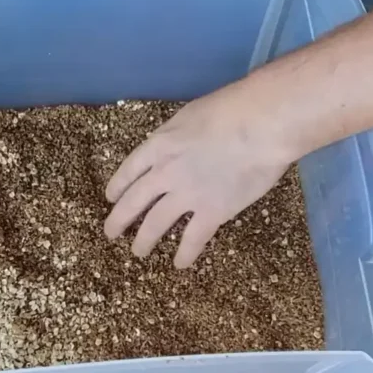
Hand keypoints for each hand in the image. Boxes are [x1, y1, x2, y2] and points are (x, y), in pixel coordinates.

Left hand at [104, 81, 293, 267]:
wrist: (261, 125)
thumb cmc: (232, 108)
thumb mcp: (191, 114)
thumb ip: (178, 134)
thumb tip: (179, 143)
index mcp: (159, 145)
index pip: (129, 170)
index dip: (118, 186)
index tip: (111, 198)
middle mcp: (165, 173)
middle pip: (134, 202)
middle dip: (118, 220)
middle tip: (111, 233)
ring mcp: (187, 195)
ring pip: (155, 224)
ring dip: (144, 241)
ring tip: (138, 252)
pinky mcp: (212, 212)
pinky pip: (192, 239)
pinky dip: (184, 254)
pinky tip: (179, 264)